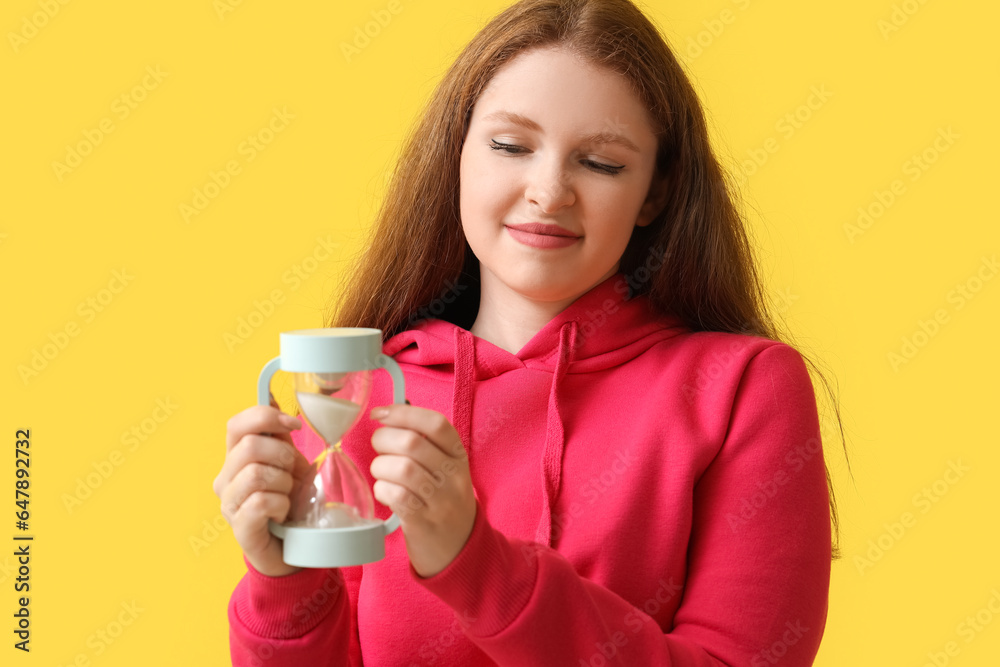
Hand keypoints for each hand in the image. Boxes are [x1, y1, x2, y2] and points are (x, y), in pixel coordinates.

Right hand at [213, 399, 311, 576]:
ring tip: (288, 496)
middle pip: (250, 447)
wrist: (293, 547)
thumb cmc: (289, 503)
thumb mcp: (289, 465)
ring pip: (255, 474)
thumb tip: (274, 400)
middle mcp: (225, 480)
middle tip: (292, 474)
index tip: (293, 425)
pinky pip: (260, 502)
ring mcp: (229, 505)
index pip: (236, 425)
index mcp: (235, 459)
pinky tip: (282, 512)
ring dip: (283, 483)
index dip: (265, 417)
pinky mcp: (240, 528)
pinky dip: (280, 504)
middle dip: (283, 455)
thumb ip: (281, 438)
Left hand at [369, 404, 475, 577]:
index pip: (435, 424)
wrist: (459, 550)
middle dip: (383, 440)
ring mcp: (441, 501)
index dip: (403, 413)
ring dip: (380, 467)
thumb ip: (424, 444)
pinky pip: (396, 496)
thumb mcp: (445, 470)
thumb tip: (390, 415)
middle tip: (378, 448)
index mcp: (459, 457)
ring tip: (381, 473)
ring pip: (401, 469)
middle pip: (412, 443)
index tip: (380, 414)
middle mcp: (454, 477)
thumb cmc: (443, 502)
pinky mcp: (424, 523)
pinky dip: (382, 490)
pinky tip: (385, 492)